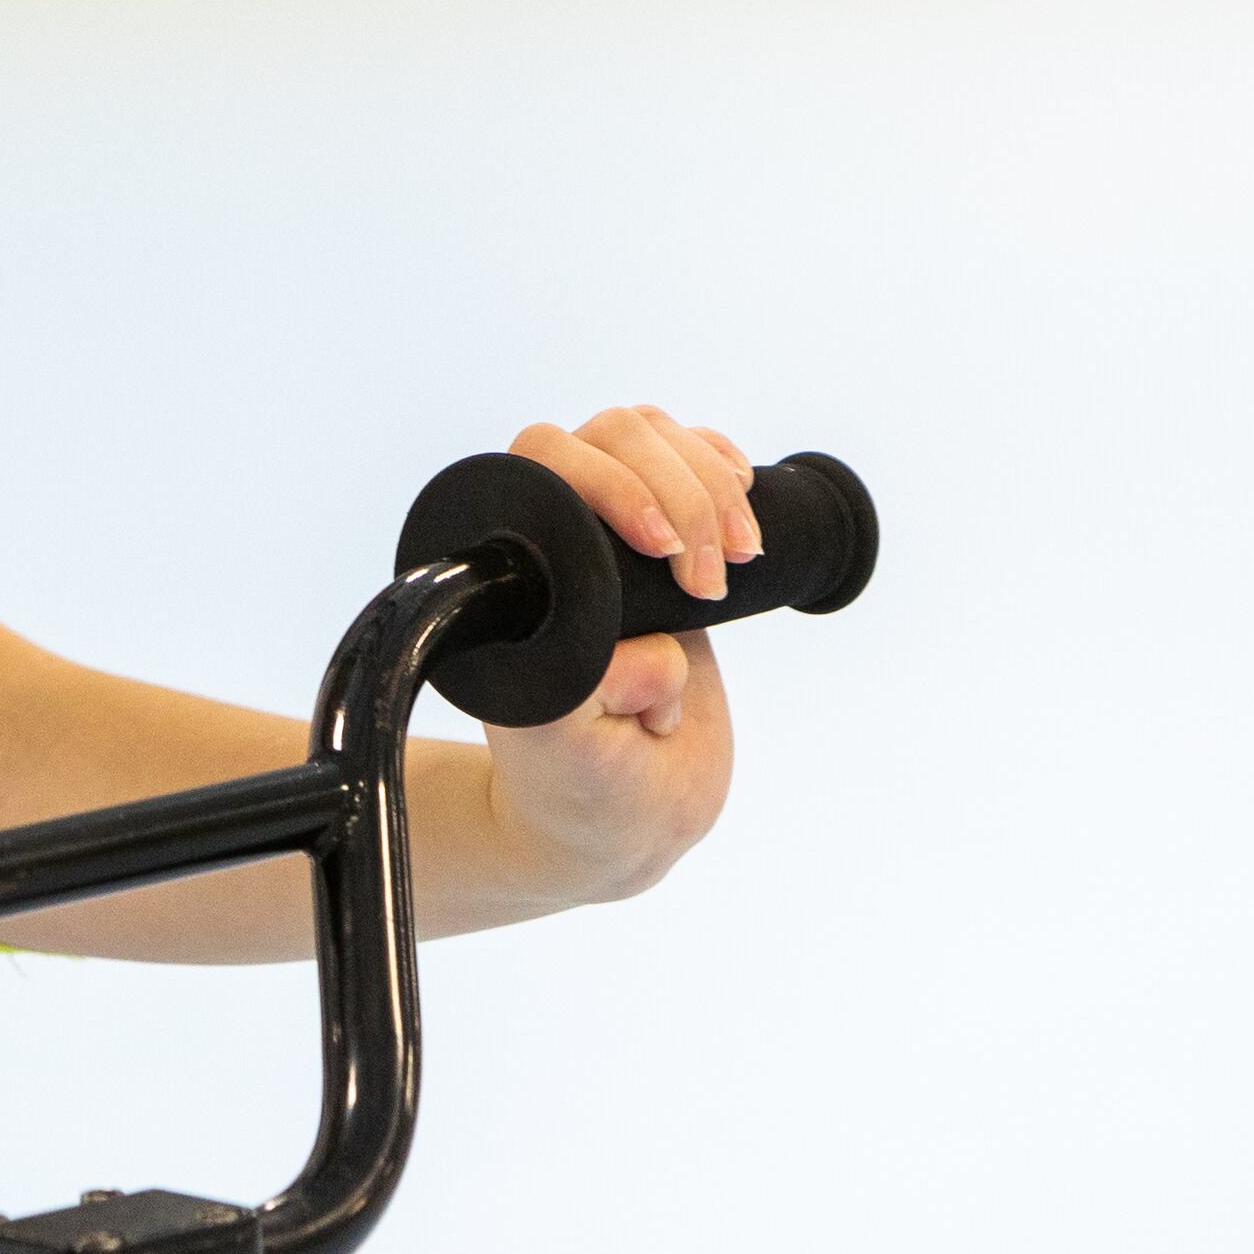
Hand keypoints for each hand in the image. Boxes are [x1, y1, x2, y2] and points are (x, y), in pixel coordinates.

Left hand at [479, 406, 752, 903]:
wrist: (631, 819)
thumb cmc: (581, 789)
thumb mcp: (567, 753)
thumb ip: (581, 699)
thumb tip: (644, 652)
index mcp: (508, 572)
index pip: (543, 462)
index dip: (611, 484)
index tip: (663, 551)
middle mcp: (550, 539)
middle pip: (613, 435)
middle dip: (681, 495)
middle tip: (710, 587)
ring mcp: (609, 533)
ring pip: (656, 437)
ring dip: (712, 487)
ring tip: (737, 567)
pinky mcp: (666, 547)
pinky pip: (694, 463)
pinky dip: (726, 473)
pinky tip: (744, 518)